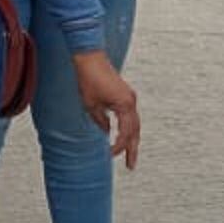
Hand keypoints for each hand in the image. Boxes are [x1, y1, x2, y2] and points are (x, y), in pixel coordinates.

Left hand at [72, 52, 139, 168]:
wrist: (90, 57)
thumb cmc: (89, 78)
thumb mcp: (90, 104)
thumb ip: (100, 121)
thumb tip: (106, 132)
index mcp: (125, 105)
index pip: (125, 133)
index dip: (119, 146)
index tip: (110, 155)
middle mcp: (131, 101)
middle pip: (135, 131)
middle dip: (132, 149)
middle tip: (130, 165)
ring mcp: (129, 97)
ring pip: (134, 123)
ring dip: (131, 139)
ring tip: (128, 154)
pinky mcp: (125, 94)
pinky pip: (129, 115)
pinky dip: (127, 127)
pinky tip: (120, 135)